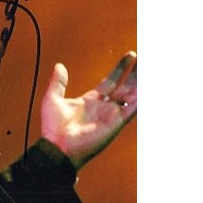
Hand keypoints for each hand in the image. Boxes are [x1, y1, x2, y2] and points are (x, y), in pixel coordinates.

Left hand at [40, 51, 136, 169]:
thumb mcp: (53, 98)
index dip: (120, 68)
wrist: (57, 146)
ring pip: (132, 95)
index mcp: (91, 100)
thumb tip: (59, 66)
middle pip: (124, 86)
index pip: (110, 81)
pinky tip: (147, 88)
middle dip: (134, 73)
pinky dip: (141, 99)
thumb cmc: (53, 127)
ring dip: (140, 82)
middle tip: (143, 58)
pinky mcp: (116, 123)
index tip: (130, 56)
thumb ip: (58, 82)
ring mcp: (111, 115)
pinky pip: (133, 109)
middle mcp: (104, 107)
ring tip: (149, 68)